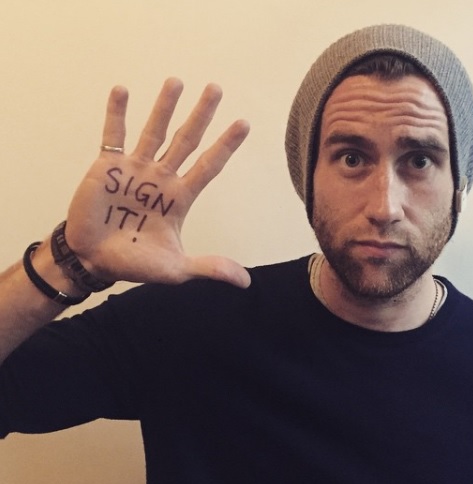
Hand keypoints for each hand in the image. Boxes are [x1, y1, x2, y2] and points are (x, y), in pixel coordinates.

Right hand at [65, 78, 250, 287]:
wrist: (94, 260)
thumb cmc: (135, 263)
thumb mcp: (177, 269)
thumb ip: (210, 267)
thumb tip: (246, 282)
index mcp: (180, 198)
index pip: (208, 166)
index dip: (225, 145)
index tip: (244, 123)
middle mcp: (161, 178)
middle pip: (186, 140)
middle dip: (201, 115)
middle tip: (216, 87)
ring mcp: (135, 170)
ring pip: (154, 131)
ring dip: (164, 107)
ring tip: (177, 81)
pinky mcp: (107, 167)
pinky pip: (114, 136)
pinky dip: (117, 114)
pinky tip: (123, 90)